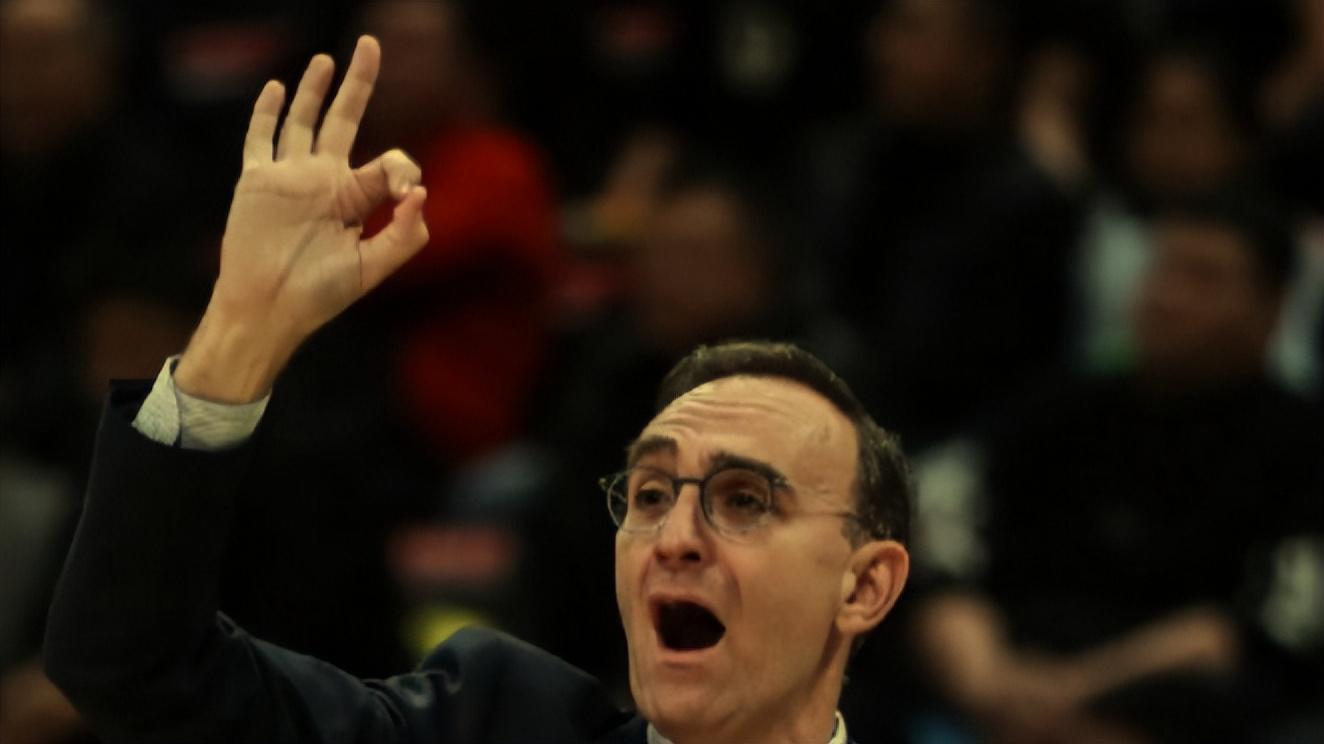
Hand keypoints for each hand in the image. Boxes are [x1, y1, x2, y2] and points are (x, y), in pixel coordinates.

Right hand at [176, 36, 427, 401]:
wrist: (268, 310)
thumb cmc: (320, 296)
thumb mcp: (372, 269)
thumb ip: (404, 236)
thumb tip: (422, 192)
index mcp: (356, 199)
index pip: (389, 164)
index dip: (404, 170)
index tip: (406, 196)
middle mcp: (325, 181)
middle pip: (345, 119)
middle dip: (359, 83)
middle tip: (370, 45)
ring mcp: (290, 177)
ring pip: (303, 120)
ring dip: (314, 89)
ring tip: (327, 60)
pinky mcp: (257, 181)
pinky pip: (260, 139)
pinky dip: (267, 113)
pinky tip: (277, 87)